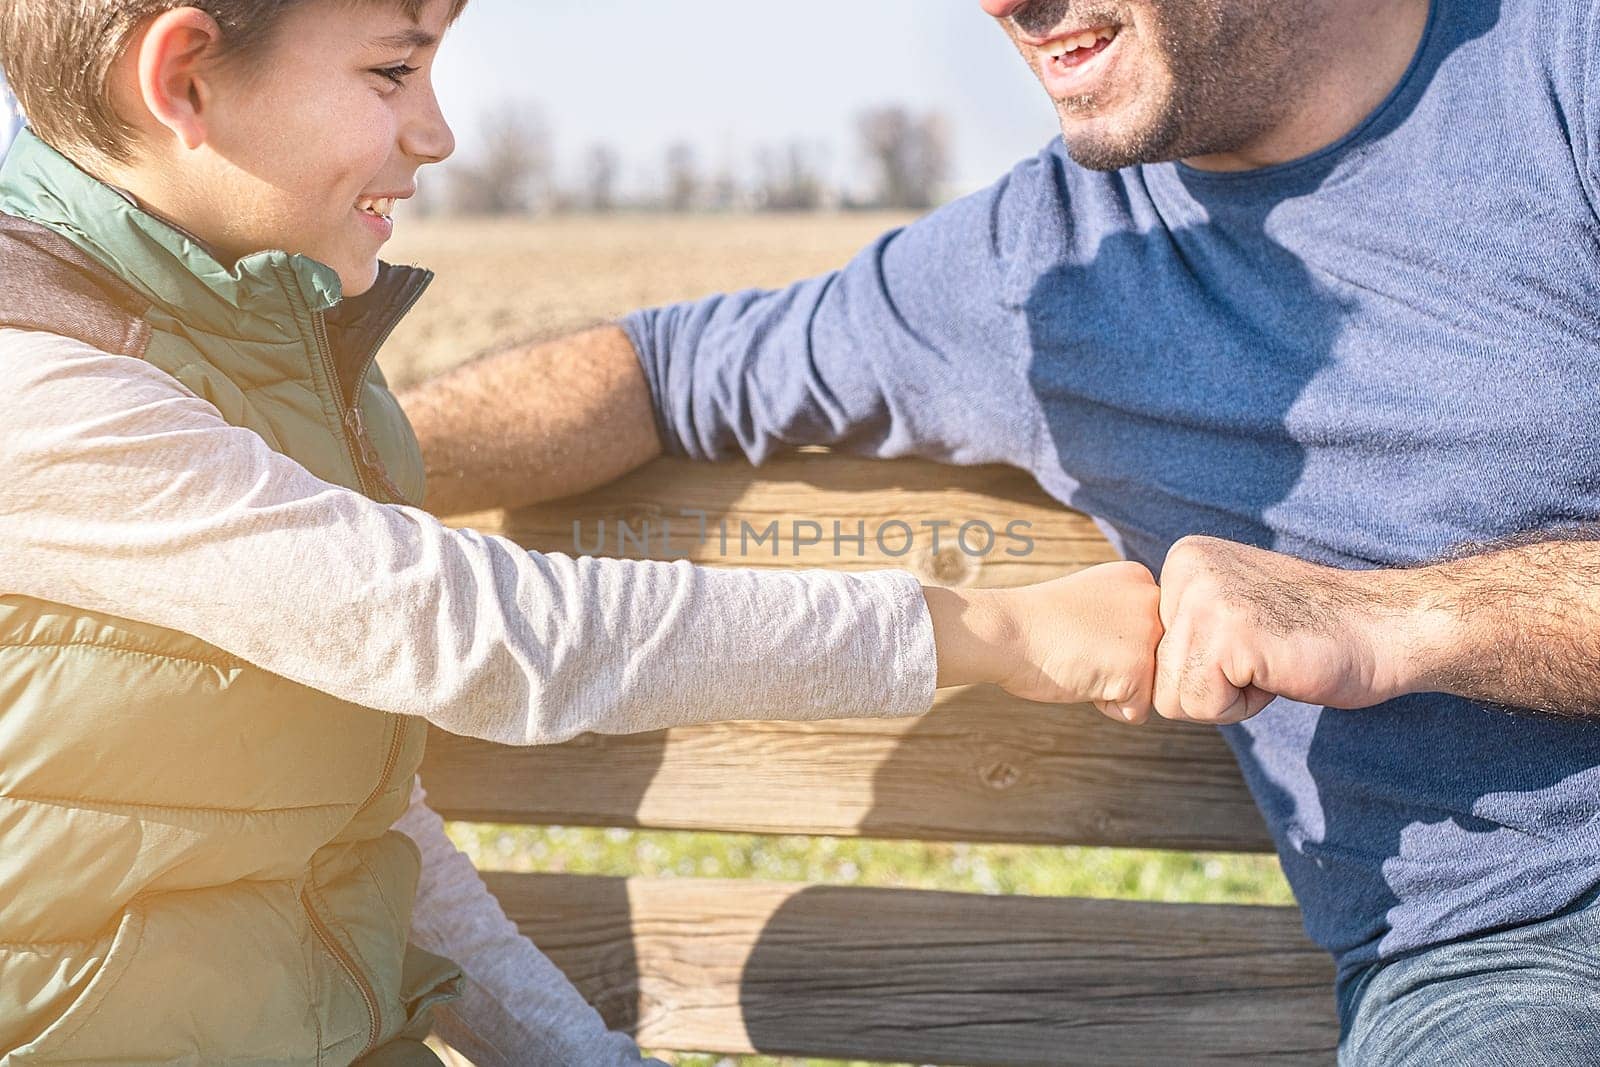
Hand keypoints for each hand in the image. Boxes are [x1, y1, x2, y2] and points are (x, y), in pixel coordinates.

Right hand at [923, 561, 1162, 720]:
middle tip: (1079, 645)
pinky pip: (1137, 712)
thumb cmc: (1036, 623)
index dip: (1113, 644)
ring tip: (1081, 659)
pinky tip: (1081, 677)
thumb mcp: (1093, 600)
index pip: (1151, 634)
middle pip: (1154, 660)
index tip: (1080, 629)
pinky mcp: (1138, 670)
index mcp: (1140, 579)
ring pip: (1148, 686)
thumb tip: (1146, 649)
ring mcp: (1147, 634)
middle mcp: (1152, 600)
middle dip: (1118, 666)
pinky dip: (1106, 706)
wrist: (1004, 631)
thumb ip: (1126, 614)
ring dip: (1114, 685)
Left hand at [1153, 535, 1417, 724]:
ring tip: (1269, 661)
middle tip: (1262, 656)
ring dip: (1227, 699)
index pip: (1150, 651)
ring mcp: (1205, 599)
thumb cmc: (1310, 633)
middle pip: (1156, 677)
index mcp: (1183, 559)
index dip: (1202, 667)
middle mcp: (1185, 569)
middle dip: (1210, 687)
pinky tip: (1278, 670)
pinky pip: (1204, 706)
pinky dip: (1244, 706)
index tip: (1248, 643)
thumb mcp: (1229, 610)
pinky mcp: (1228, 634)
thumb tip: (1129, 669)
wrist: (1383, 629)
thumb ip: (1184, 624)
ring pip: (1174, 697)